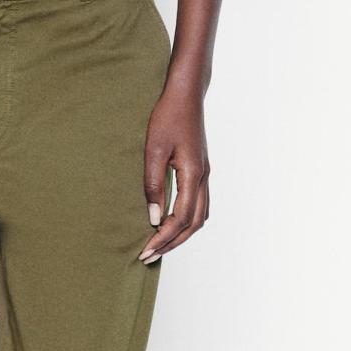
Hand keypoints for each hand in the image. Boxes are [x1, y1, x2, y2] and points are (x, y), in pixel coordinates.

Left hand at [138, 81, 209, 261]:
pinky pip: (199, 204)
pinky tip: (170, 223)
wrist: (186, 95)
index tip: (145, 250)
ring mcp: (204, 174)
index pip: (180, 218)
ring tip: (159, 244)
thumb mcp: (153, 150)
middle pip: (193, 224)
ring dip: (181, 234)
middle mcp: (203, 178)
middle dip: (171, 242)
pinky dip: (186, 221)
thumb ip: (153, 185)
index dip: (163, 237)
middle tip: (149, 256)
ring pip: (199, 216)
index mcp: (193, 174)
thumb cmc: (168, 117)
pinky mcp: (200, 170)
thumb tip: (152, 218)